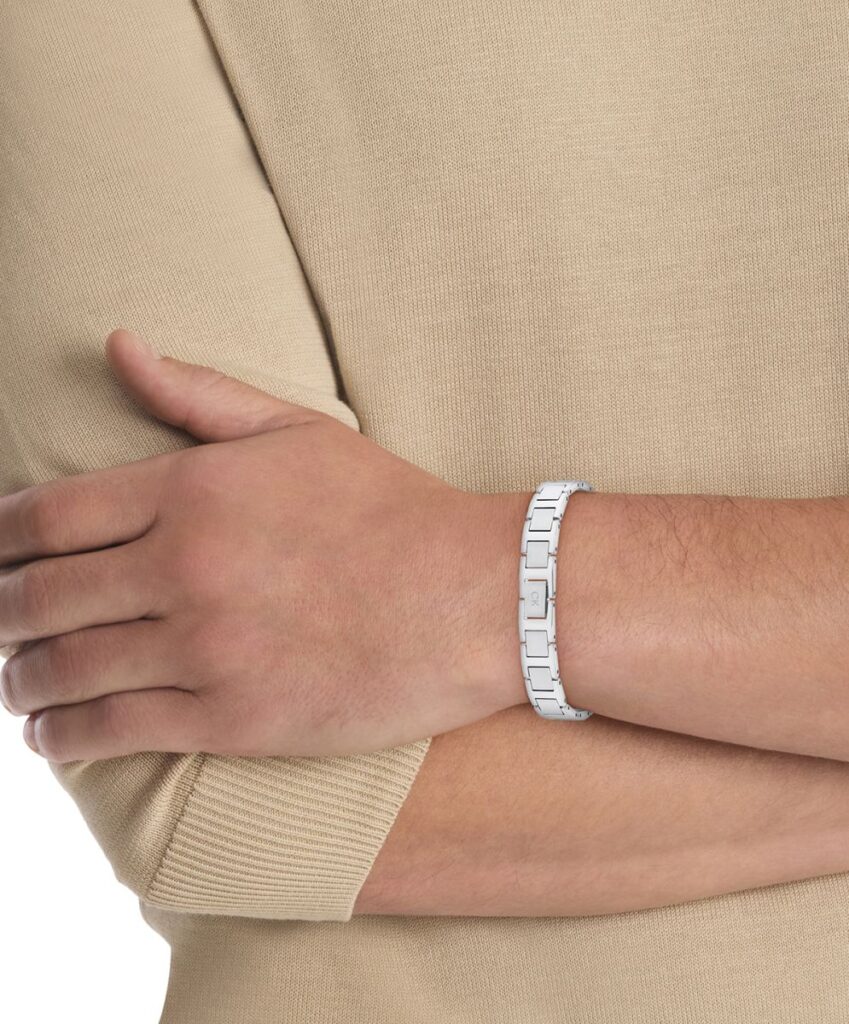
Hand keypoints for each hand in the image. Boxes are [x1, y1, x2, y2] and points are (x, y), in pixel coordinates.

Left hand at [0, 330, 529, 760]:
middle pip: (35, 596)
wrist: (475, 596)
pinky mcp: (231, 719)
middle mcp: (182, 567)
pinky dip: (60, 735)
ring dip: (17, 678)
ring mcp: (204, 647)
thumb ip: (198, 394)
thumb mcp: (298, 431)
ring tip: (14, 681)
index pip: (45, 515)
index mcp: (191, 489)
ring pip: (61, 669)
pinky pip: (110, 731)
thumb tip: (118, 346)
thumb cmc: (391, 509)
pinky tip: (48, 734)